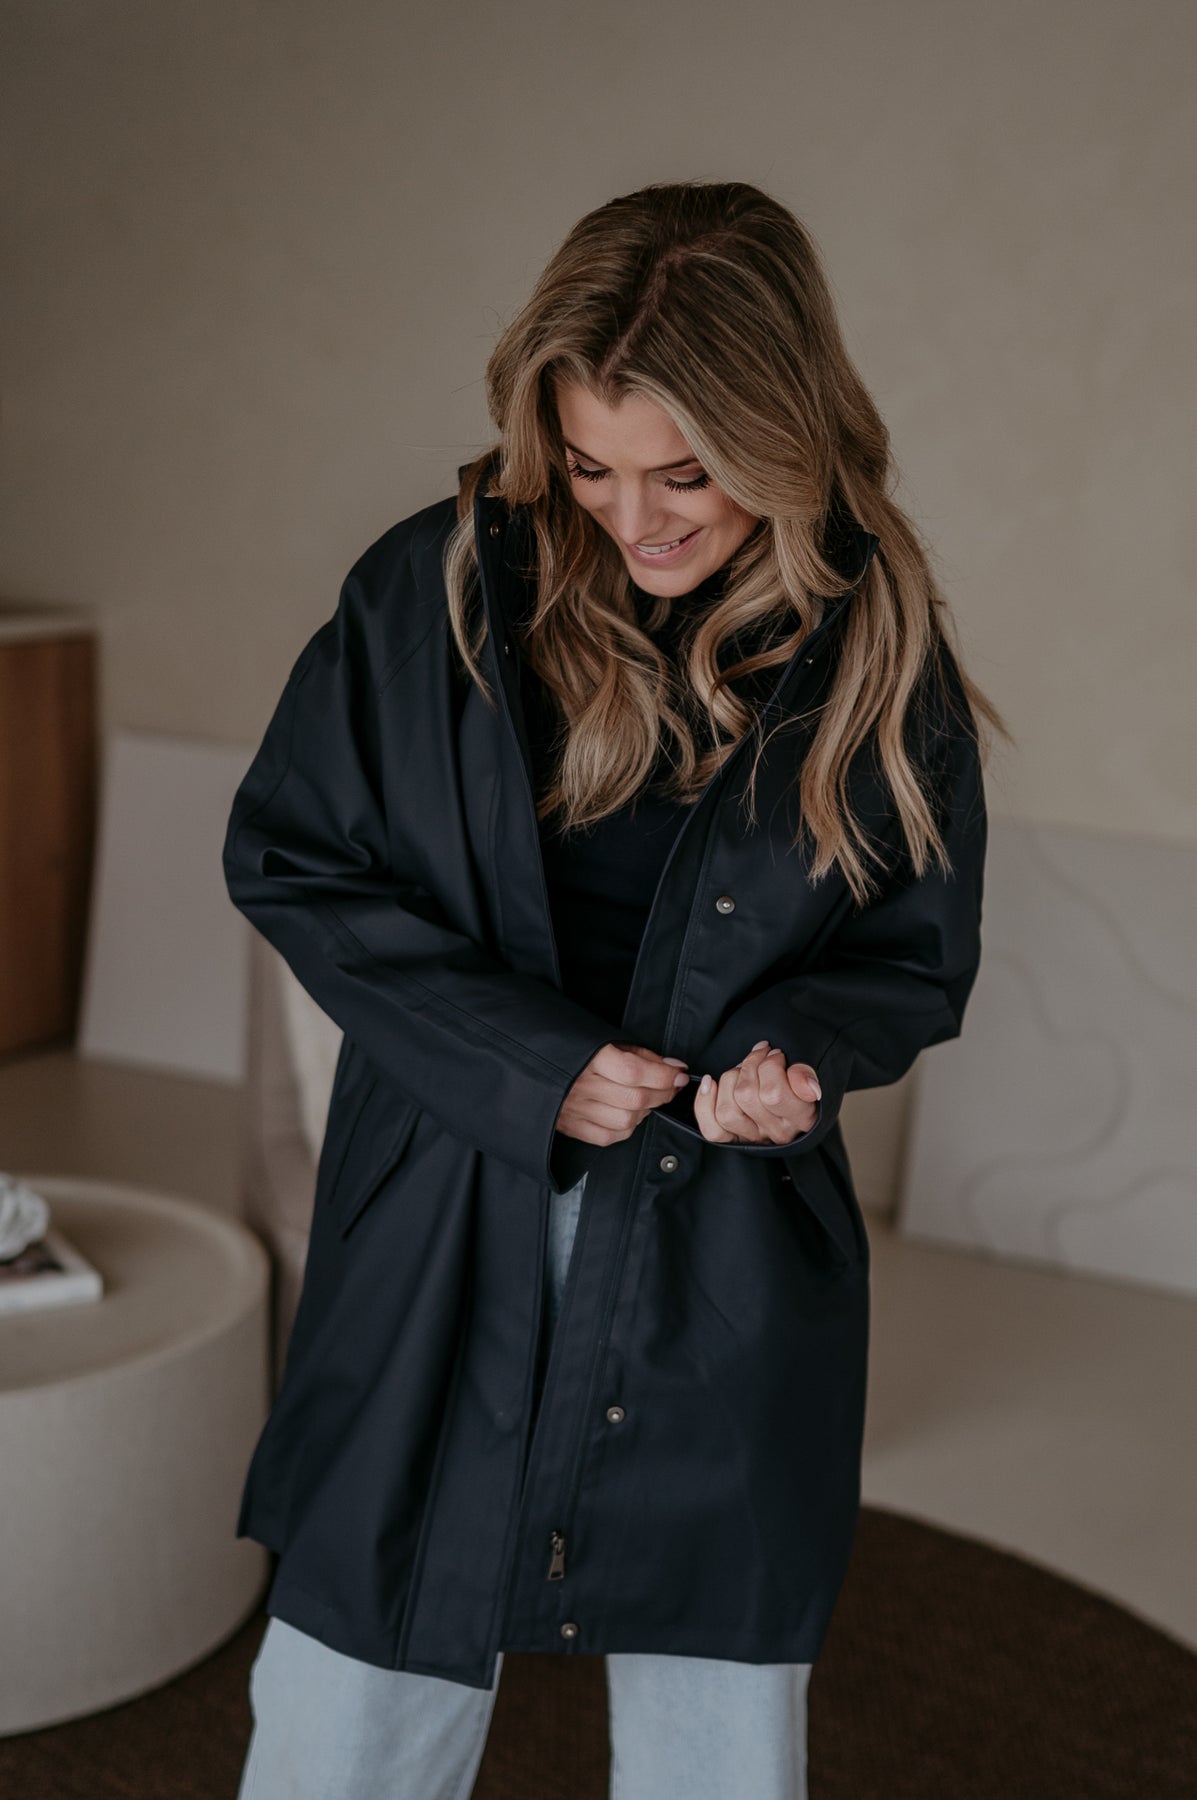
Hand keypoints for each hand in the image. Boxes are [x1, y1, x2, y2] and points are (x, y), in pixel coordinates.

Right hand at [556, 1042, 690, 1146]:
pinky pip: (607, 1137)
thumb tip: (672, 1067)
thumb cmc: (572, 1048)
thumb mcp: (605, 1040)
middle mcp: (580, 1086)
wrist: (530, 1061)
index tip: (678, 1074)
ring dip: (645, 1111)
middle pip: (635, 1098)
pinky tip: (628, 1115)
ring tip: (646, 1099)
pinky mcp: (570, 1126)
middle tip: (670, 1086)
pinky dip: (626, 1129)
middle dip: (663, 1093)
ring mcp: (574, 1109)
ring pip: (625, 1121)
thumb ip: (640, 1054)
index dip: (663, 1075)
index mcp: (589, 1057)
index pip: (635, 1072)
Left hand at [693, 1040, 820, 1145]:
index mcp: (802, 1118)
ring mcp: (755, 1138)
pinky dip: (704, 1103)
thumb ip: (806, 1077)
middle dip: (749, 1065)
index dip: (770, 1065)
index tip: (776, 1054)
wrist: (794, 1097)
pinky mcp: (734, 1140)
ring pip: (727, 1110)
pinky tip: (710, 1082)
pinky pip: (712, 1129)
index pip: (774, 1094)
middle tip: (760, 1055)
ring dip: (730, 1079)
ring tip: (743, 1069)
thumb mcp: (809, 1075)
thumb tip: (808, 1087)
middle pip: (746, 1097)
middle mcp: (778, 1132)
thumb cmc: (799, 1081)